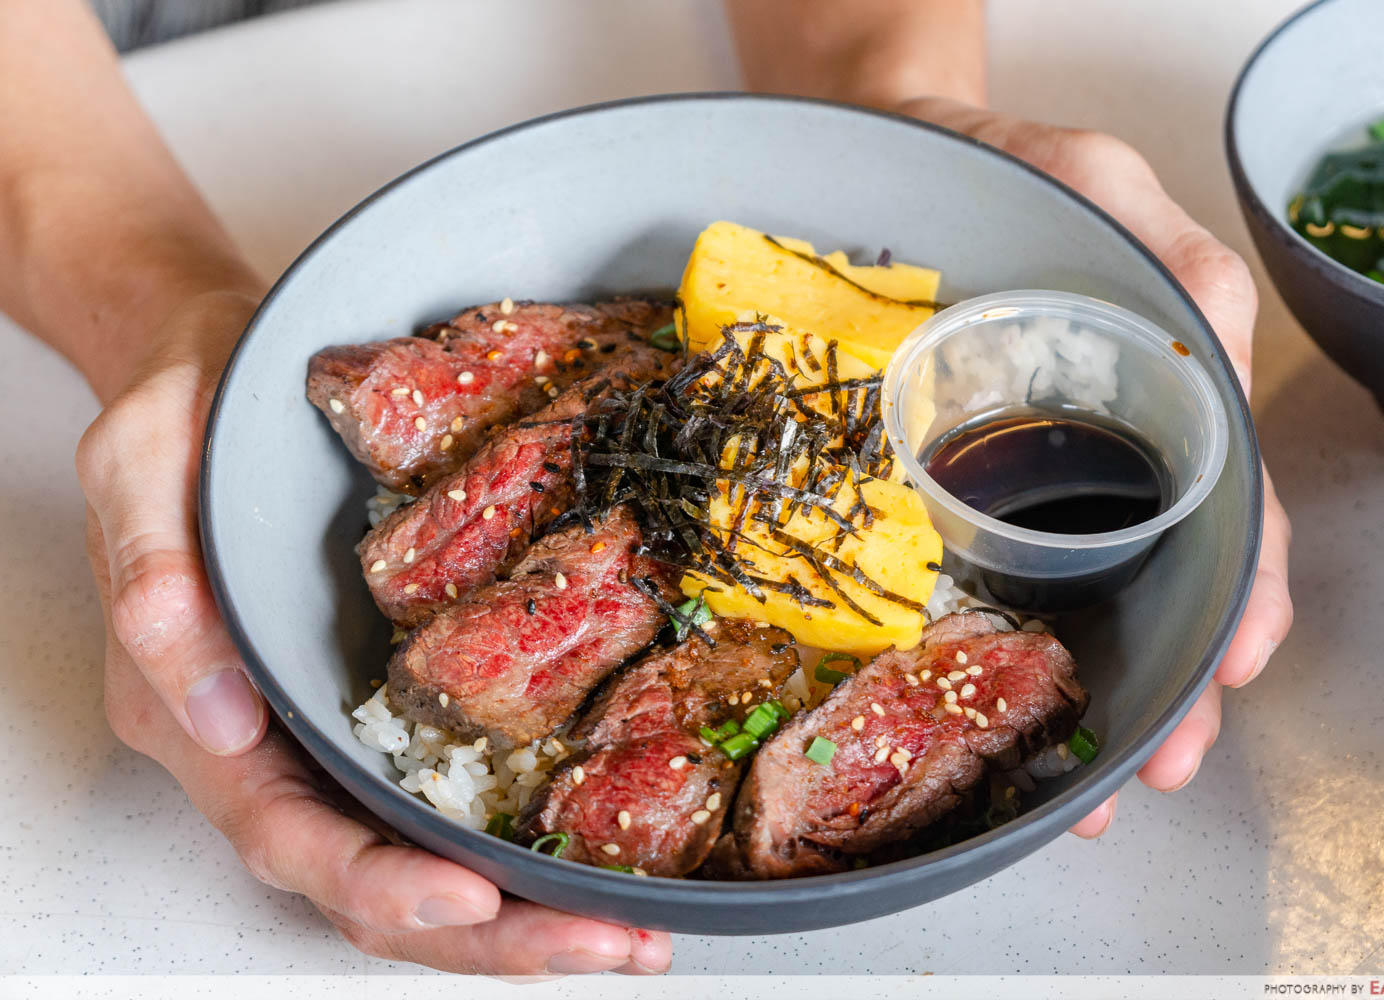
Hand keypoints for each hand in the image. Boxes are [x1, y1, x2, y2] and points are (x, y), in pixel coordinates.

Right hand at [75, 290, 670, 974]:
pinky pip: (455, 795)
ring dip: (525, 916)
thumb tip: (211, 714)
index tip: (468, 899)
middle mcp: (273, 744)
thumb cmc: (189, 407)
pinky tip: (605, 859)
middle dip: (487, 934)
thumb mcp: (143, 460)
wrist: (235, 364)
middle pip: (369, 882)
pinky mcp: (395, 705)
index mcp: (197, 711)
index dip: (376, 881)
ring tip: (628, 935)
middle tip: (600, 945)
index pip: (286, 833)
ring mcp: (339, 733)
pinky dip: (527, 845)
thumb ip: (156, 578)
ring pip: (421, 861)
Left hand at [894, 99, 1294, 836]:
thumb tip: (1214, 334)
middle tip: (1151, 772)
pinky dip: (981, 653)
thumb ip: (1165, 249)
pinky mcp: (936, 485)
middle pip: (1157, 583)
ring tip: (1073, 782)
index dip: (1239, 593)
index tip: (1232, 666)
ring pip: (1069, 602)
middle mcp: (1095, 454)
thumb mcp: (1093, 180)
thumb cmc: (1001, 167)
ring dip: (1081, 697)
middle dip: (1165, 688)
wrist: (884, 160)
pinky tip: (975, 707)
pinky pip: (967, 575)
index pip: (1229, 509)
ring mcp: (1015, 478)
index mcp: (1155, 400)